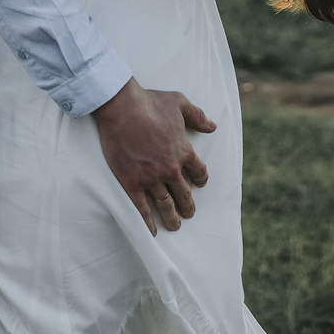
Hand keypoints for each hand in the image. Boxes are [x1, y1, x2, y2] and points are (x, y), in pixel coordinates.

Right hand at [92, 78, 214, 235]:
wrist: (120, 107)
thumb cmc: (149, 102)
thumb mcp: (178, 103)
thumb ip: (197, 116)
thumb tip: (212, 126)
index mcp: (183, 150)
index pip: (199, 172)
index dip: (200, 179)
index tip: (198, 184)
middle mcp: (170, 168)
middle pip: (184, 194)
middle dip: (188, 206)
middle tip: (189, 213)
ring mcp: (151, 178)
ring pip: (166, 205)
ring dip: (172, 218)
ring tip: (175, 226)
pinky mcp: (132, 183)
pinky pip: (142, 208)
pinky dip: (148, 222)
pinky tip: (152, 231)